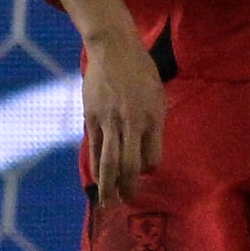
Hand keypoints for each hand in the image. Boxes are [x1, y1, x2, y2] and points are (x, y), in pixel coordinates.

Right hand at [80, 24, 167, 203]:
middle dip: (128, 188)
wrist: (113, 49)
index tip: (145, 171)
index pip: (152, 157)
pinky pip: (94, 148)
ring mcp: (109, 121)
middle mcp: (131, 123)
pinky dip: (96, 167)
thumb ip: (154, 122)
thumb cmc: (141, 71)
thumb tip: (147, 149)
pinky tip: (98, 178)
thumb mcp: (157, 95)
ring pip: (108, 162)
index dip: (149, 168)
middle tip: (127, 201)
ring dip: (108, 186)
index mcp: (152, 118)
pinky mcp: (92, 117)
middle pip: (130, 166)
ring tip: (108, 201)